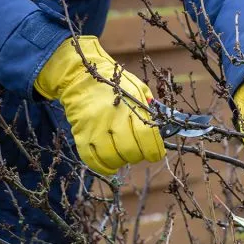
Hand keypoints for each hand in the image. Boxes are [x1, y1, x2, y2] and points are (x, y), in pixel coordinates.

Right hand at [34, 36, 165, 174]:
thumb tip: (164, 126)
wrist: (79, 76)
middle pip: (130, 150)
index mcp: (130, 106)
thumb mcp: (137, 88)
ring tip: (123, 154)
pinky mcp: (80, 134)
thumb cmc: (114, 84)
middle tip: (137, 151)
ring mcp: (95, 128)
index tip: (156, 154)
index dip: (154, 151)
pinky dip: (103, 167)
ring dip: (121, 161)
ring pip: (112, 158)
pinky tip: (110, 165)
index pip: (146, 137)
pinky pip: (92, 159)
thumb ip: (151, 107)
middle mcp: (113, 118)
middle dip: (138, 156)